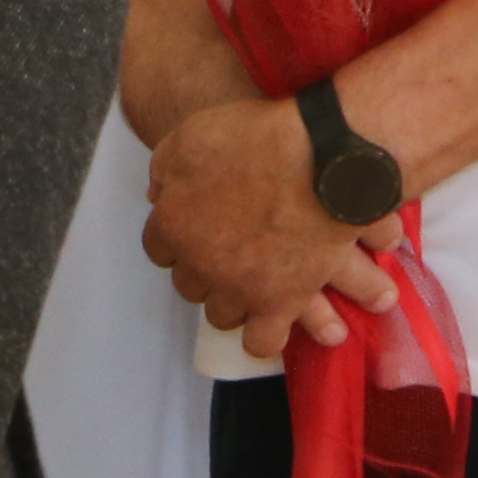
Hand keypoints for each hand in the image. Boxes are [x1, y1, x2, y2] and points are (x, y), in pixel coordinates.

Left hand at [140, 91, 395, 354]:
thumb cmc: (256, 137)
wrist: (320, 155)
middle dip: (205, 273)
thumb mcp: (193, 137)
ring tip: (251, 291)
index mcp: (173, 224)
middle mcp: (201, 264)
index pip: (160, 248)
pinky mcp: (282, 303)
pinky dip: (265, 337)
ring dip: (233, 303)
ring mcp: (240, 288)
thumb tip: (157, 194)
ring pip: (223, 314)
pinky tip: (275, 324)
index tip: (193, 233)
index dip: (178, 241)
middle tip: (226, 259)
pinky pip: (263, 340)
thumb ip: (168, 167)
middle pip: (190, 285)